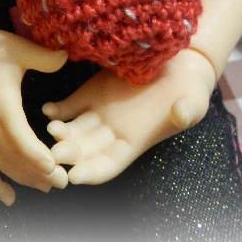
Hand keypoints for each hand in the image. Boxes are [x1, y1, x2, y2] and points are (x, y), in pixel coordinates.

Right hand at [0, 28, 69, 204]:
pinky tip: (9, 198)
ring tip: (49, 187)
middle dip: (42, 175)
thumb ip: (42, 57)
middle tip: (65, 181)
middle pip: (18, 162)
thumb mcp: (12, 47)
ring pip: (5, 168)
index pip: (23, 143)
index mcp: (2, 109)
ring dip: (26, 179)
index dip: (40, 158)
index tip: (57, 167)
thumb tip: (67, 55)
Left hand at [44, 48, 215, 184]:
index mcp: (134, 142)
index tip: (76, 177)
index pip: (108, 164)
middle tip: (55, 154)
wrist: (179, 65)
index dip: (92, 172)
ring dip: (60, 132)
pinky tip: (48, 109)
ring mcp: (99, 113)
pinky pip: (69, 105)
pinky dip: (57, 109)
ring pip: (73, 130)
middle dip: (70, 154)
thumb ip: (187, 111)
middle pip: (85, 150)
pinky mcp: (92, 92)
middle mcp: (111, 132)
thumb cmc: (189, 91)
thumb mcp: (193, 102)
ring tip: (52, 129)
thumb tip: (181, 115)